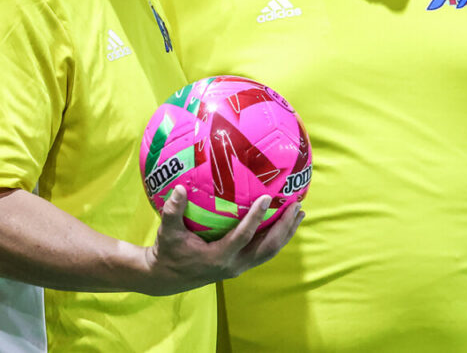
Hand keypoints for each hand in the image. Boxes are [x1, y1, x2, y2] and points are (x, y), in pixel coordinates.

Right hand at [143, 186, 303, 295]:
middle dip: (284, 227)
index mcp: (218, 257)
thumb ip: (173, 211)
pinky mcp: (241, 265)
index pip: (243, 236)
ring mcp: (240, 266)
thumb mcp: (167, 232)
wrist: (167, 277)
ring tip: (299, 213)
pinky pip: (265, 251)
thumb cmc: (168, 251)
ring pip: (270, 251)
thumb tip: (179, 188)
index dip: (256, 218)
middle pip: (268, 247)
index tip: (267, 198)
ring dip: (286, 232)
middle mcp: (234, 265)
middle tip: (297, 205)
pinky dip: (277, 237)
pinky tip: (284, 222)